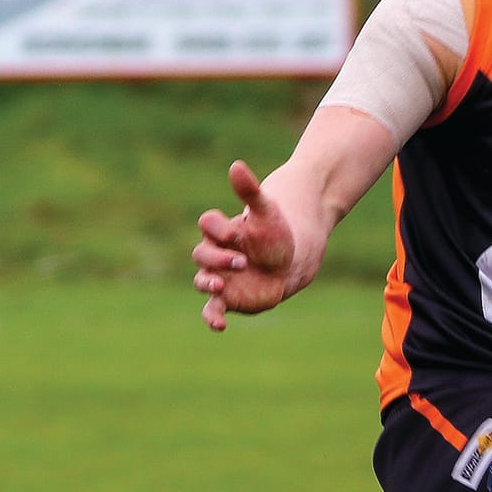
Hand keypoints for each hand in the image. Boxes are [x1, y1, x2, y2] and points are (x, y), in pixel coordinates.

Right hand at [193, 160, 297, 330]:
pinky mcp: (227, 299)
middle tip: (241, 261)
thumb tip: (236, 165)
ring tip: (220, 284)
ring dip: (208, 282)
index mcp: (221, 230)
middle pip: (201, 254)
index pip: (207, 225)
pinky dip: (213, 318)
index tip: (235, 233)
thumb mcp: (266, 211)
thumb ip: (249, 191)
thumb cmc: (275, 233)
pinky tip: (219, 326)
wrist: (290, 260)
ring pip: (202, 281)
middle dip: (218, 257)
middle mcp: (215, 254)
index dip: (217, 228)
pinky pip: (213, 310)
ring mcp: (219, 277)